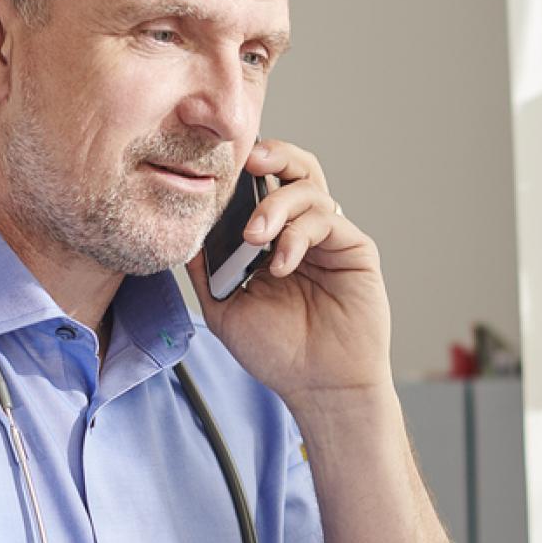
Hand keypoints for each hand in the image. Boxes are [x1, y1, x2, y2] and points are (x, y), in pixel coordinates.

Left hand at [183, 139, 391, 408]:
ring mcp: (331, 238)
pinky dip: (298, 235)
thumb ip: (207, 268)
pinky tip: (281, 265)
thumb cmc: (277, 352)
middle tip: (246, 163)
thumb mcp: (224, 308)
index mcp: (272, 239)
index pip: (261, 186)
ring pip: (308, 188)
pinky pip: (327, 220)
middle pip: (294, 169)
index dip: (242, 171)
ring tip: (255, 239)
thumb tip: (186, 230)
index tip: (216, 167)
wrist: (318, 387)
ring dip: (276, 206)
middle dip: (271, 155)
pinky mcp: (355, 249)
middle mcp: (303, 231)